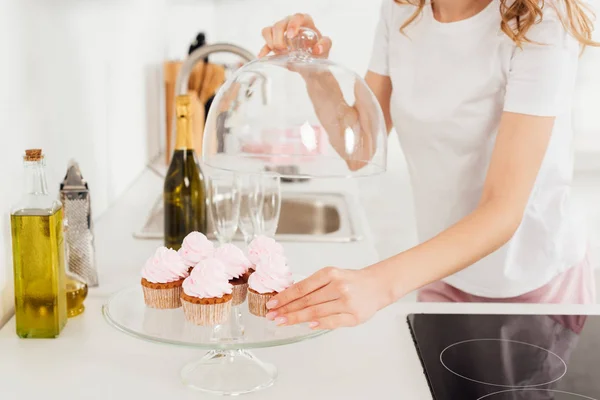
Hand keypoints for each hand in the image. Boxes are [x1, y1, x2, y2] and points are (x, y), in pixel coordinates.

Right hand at [258, 13, 331, 57]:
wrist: (311, 63)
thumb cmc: (317, 51)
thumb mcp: (325, 48)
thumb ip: (324, 45)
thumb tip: (317, 49)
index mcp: (304, 22)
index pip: (297, 17)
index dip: (292, 24)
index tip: (291, 35)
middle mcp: (290, 24)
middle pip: (279, 25)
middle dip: (279, 38)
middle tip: (285, 50)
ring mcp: (281, 32)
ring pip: (269, 30)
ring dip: (271, 42)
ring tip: (279, 52)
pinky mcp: (274, 41)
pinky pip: (265, 42)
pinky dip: (263, 49)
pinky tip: (262, 56)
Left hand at [265, 266, 390, 329]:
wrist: (377, 285)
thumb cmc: (351, 281)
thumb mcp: (332, 275)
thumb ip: (313, 285)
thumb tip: (288, 297)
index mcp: (330, 274)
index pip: (302, 287)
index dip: (285, 297)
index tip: (272, 303)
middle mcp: (338, 286)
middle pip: (307, 301)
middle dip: (287, 309)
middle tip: (272, 316)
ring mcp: (347, 302)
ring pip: (316, 312)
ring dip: (297, 318)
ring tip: (283, 322)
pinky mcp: (354, 316)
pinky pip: (332, 321)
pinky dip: (318, 324)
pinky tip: (306, 326)